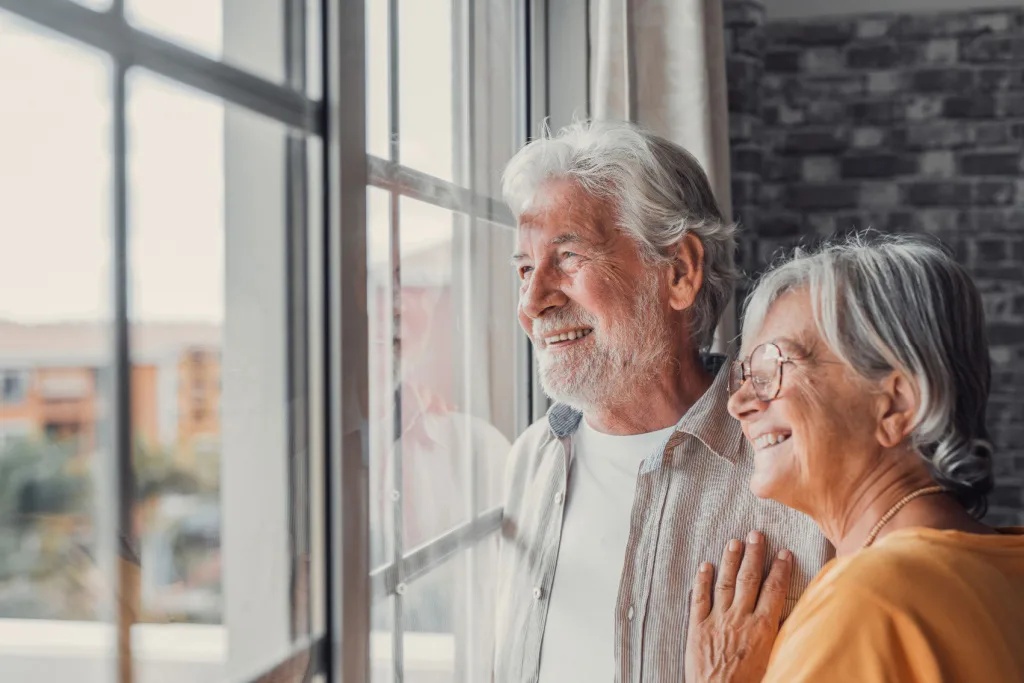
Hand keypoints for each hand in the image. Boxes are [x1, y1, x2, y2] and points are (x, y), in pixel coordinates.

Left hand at [684, 531, 791, 682]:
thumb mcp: (775, 660)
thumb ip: (779, 636)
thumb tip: (790, 617)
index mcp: (763, 628)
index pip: (774, 590)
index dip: (779, 569)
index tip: (783, 552)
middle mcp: (740, 618)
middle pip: (749, 579)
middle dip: (754, 554)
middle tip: (756, 534)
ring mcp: (717, 620)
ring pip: (724, 583)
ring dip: (729, 560)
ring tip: (734, 542)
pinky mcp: (697, 627)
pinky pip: (699, 598)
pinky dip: (701, 580)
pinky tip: (704, 565)